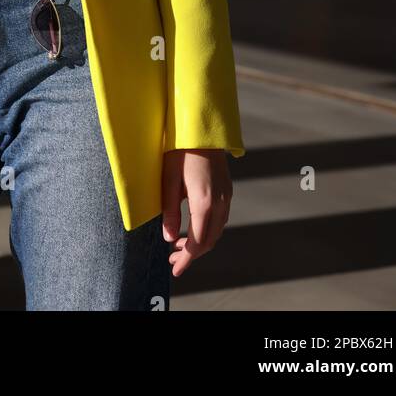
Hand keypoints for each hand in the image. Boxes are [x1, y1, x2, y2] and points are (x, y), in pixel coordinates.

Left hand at [161, 148, 231, 276]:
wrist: (201, 126)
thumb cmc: (180, 149)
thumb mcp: (168, 179)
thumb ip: (170, 211)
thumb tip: (168, 238)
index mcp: (205, 202)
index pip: (198, 242)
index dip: (187, 259)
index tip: (175, 269)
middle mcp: (220, 202)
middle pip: (210, 240)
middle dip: (192, 253)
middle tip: (173, 259)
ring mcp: (226, 195)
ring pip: (217, 230)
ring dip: (200, 242)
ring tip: (179, 245)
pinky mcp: (227, 188)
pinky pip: (220, 218)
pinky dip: (208, 229)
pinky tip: (193, 227)